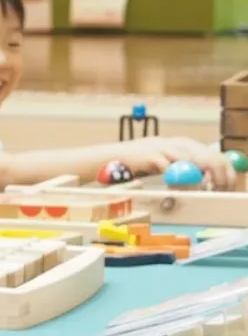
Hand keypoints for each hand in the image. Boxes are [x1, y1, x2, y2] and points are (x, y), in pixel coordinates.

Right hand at [121, 137, 235, 188]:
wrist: (107, 158)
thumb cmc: (135, 165)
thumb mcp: (163, 164)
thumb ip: (181, 168)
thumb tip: (204, 181)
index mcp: (181, 143)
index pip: (213, 153)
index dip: (225, 170)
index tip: (228, 187)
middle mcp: (174, 142)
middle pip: (208, 156)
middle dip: (219, 176)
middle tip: (220, 192)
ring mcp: (162, 147)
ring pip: (192, 161)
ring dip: (200, 180)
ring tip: (203, 193)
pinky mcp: (150, 155)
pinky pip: (171, 168)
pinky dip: (178, 181)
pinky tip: (178, 190)